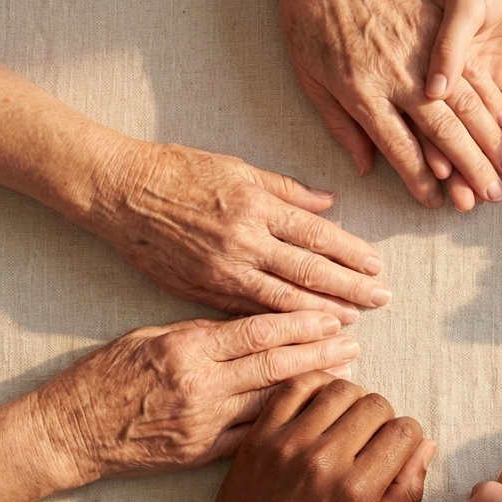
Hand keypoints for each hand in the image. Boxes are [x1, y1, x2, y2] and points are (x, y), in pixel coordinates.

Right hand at [25, 311, 358, 491]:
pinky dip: (288, 424)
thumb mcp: (149, 337)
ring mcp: (202, 423)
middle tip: (355, 345)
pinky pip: (254, 436)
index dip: (301, 323)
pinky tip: (315, 416)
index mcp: (187, 348)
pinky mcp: (200, 453)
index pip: (258, 330)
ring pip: (272, 402)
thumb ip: (202, 331)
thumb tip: (253, 323)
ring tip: (349, 377)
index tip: (334, 316)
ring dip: (314, 389)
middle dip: (321, 353)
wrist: (69, 433)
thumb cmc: (105, 376)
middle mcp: (200, 385)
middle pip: (275, 365)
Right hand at [89, 141, 389, 322]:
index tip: (377, 267)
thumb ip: (287, 190)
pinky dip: (279, 323)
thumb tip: (330, 203)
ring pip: (283, 298)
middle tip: (383, 299)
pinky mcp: (201, 290)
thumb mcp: (238, 168)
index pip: (317, 235)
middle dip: (350, 287)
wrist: (119, 190)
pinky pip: (248, 312)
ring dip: (322, 313)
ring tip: (353, 322)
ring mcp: (222, 269)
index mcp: (256, 205)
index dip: (351, 254)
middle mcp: (244, 240)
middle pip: (309, 270)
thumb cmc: (179, 170)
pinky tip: (302, 333)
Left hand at [190, 372, 433, 501]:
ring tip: (346, 422)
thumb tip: (426, 445)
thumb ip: (405, 493)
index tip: (397, 450)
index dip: (409, 437)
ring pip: (341, 388)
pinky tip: (321, 406)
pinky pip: (296, 387)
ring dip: (352, 400)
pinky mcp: (261, 436)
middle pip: (376, 404)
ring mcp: (288, 444)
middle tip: (371, 439)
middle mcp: (324, 462)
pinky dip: (316, 387)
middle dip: (383, 418)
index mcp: (356, 492)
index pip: (404, 431)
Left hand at [277, 0, 501, 209]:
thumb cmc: (309, 24)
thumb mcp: (310, 81)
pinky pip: (469, 69)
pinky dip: (490, 98)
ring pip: (464, 103)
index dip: (421, 179)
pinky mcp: (435, 26)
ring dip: (489, 139)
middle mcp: (397, 76)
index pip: (399, 147)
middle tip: (491, 197)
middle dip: (470, 168)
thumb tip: (367, 168)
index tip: (439, 203)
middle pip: (442, 131)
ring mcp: (420, 51)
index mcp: (363, 93)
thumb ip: (341, 127)